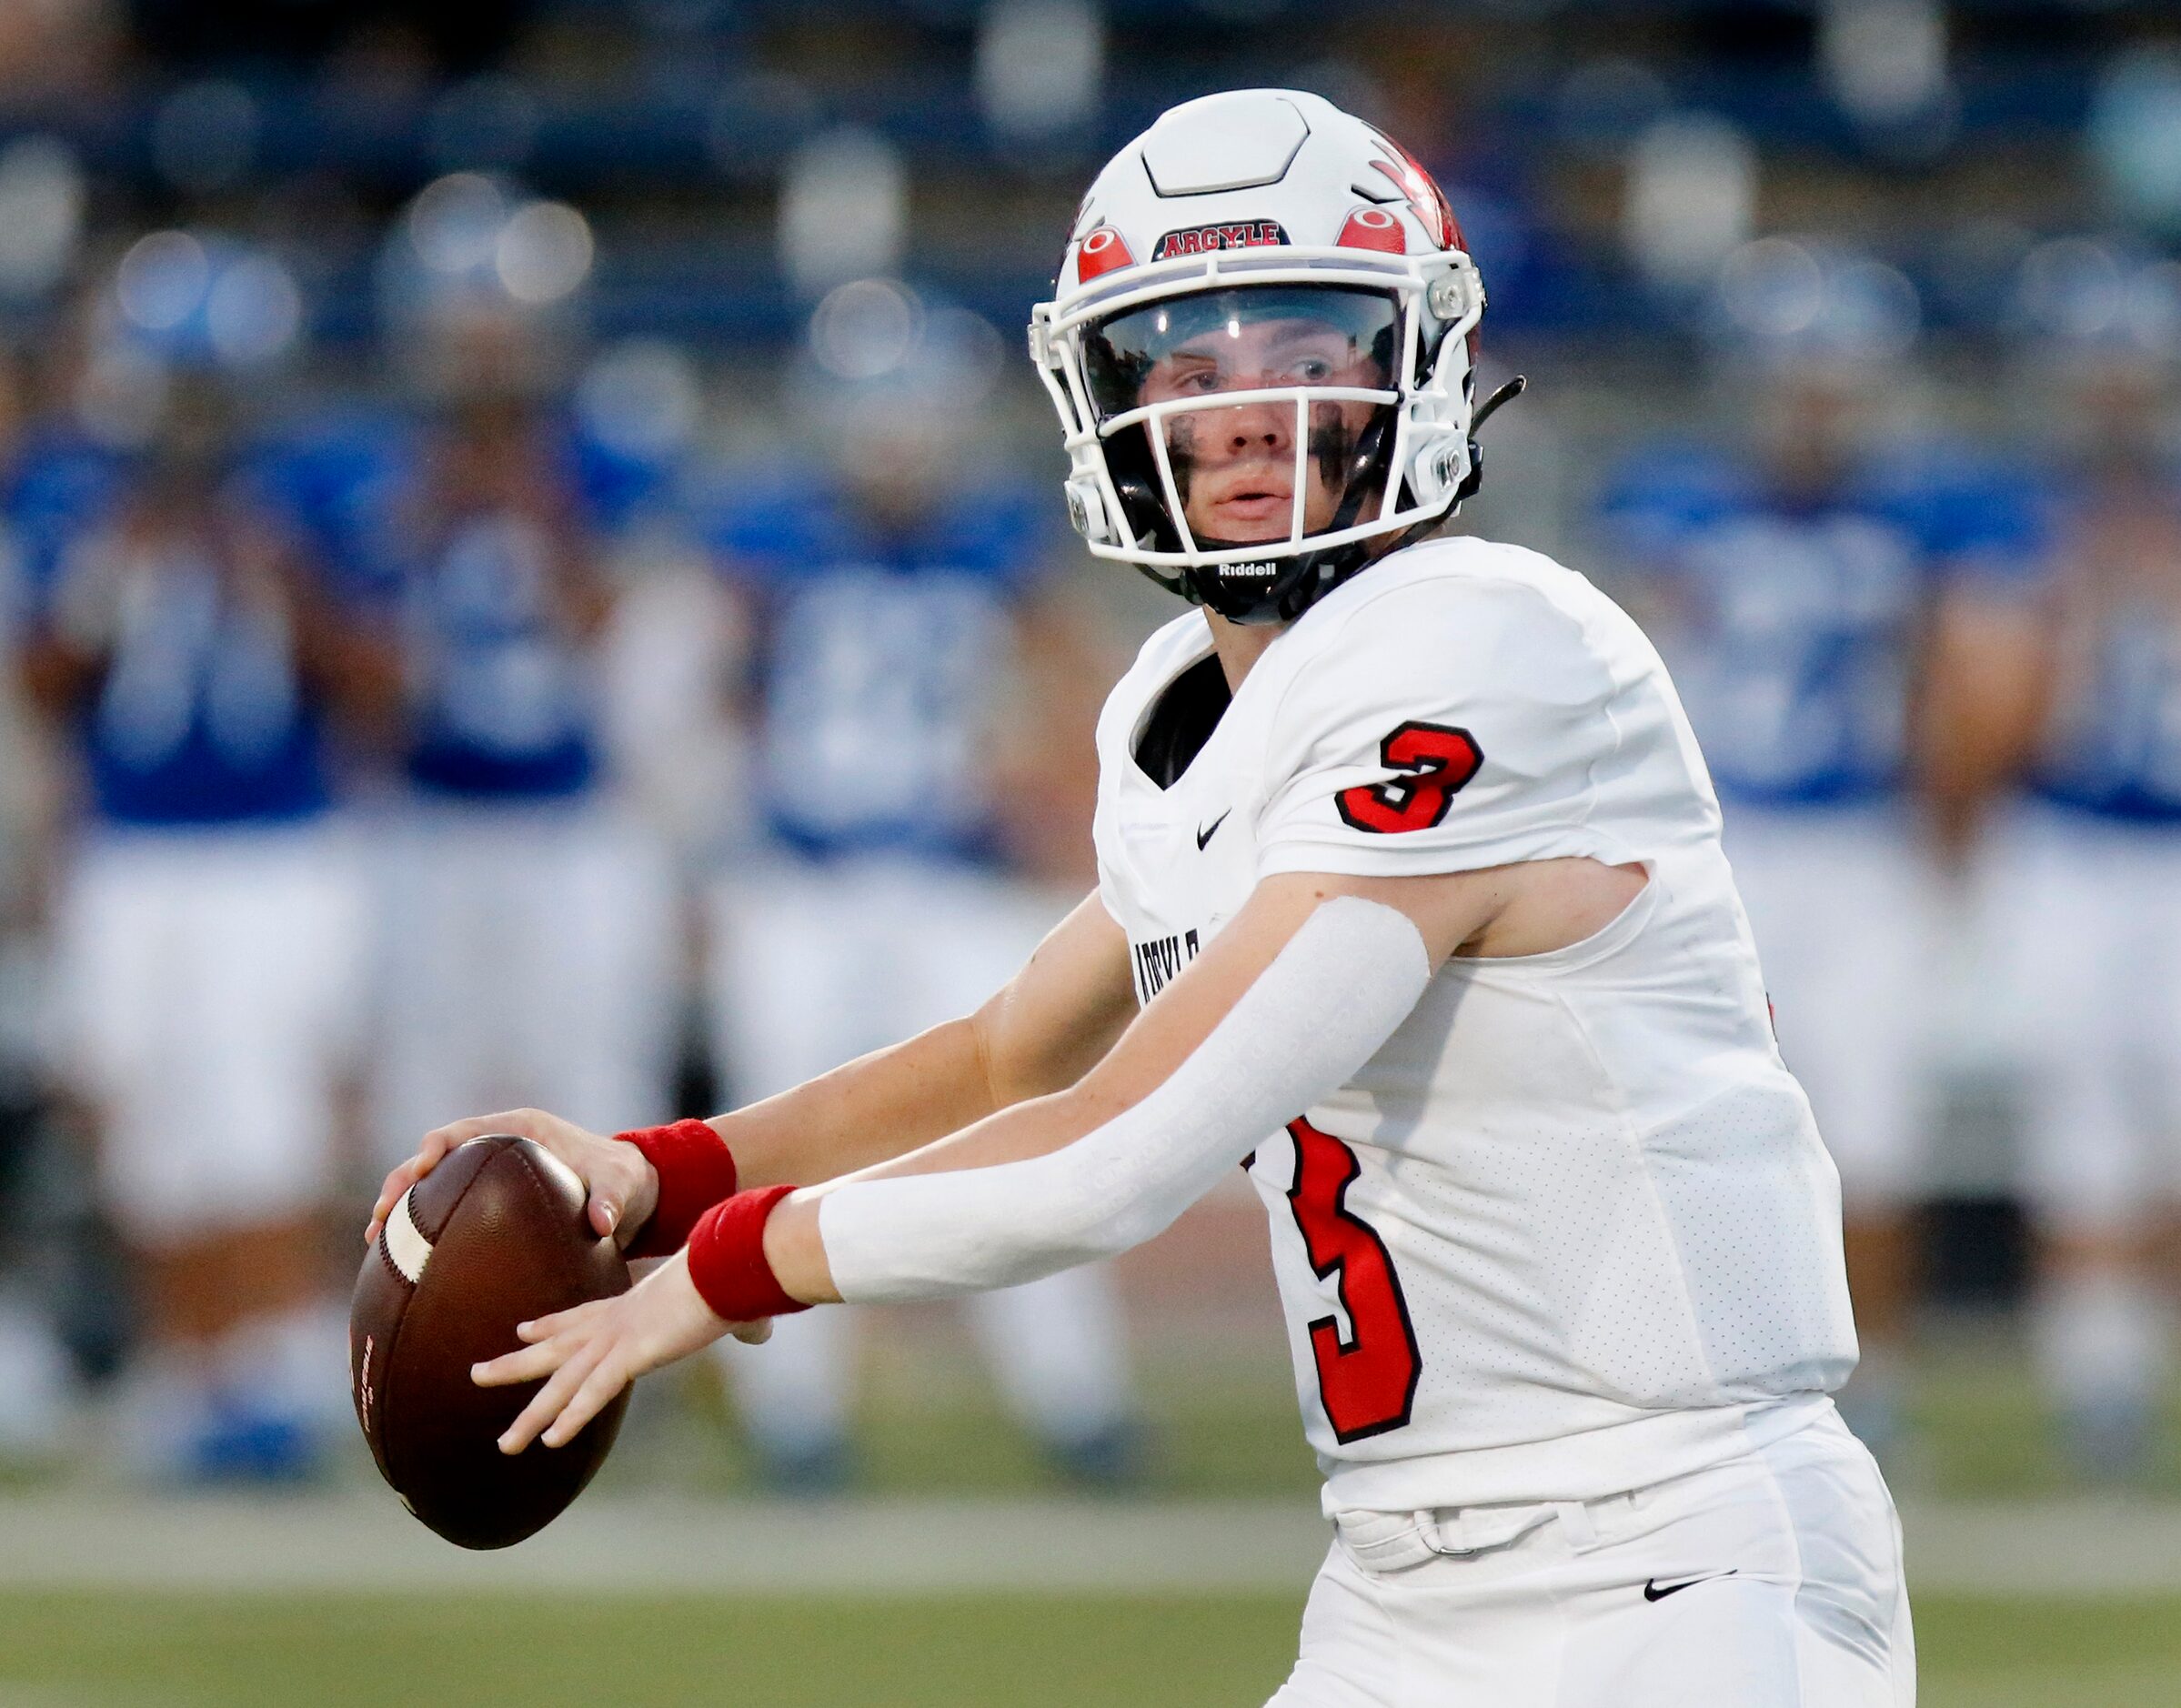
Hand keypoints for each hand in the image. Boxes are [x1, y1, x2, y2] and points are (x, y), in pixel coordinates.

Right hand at [364, 1107, 660, 1251]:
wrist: (632, 1192)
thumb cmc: (625, 1179)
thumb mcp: (623, 1185)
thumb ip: (612, 1200)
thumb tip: (602, 1222)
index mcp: (520, 1129)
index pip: (462, 1131)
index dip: (433, 1148)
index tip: (417, 1172)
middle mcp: (496, 1147)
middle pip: (434, 1158)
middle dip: (401, 1184)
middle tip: (378, 1219)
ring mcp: (489, 1174)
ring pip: (434, 1187)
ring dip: (402, 1210)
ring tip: (374, 1243)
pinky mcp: (489, 1201)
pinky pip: (449, 1211)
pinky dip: (424, 1232)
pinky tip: (405, 1265)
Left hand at [472, 1252, 772, 1451]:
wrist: (731, 1261)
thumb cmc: (732, 1274)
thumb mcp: (725, 1299)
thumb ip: (734, 1317)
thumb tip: (763, 1326)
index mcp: (629, 1305)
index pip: (578, 1316)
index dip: (548, 1325)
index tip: (522, 1329)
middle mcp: (614, 1322)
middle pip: (552, 1349)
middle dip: (513, 1366)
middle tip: (474, 1374)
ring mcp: (619, 1339)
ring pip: (564, 1384)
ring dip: (532, 1417)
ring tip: (504, 1446)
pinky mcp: (634, 1353)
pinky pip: (595, 1392)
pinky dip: (571, 1417)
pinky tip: (550, 1440)